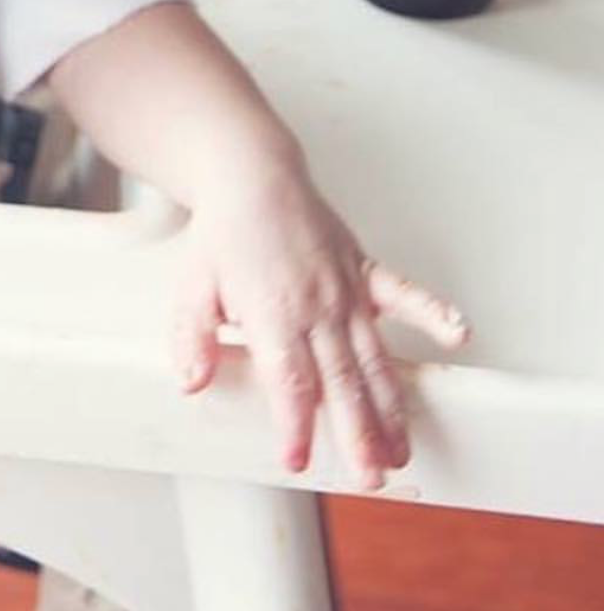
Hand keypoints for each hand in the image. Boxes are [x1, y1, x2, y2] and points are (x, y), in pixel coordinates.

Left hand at [171, 169, 468, 489]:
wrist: (251, 174)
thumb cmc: (224, 233)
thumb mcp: (192, 286)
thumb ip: (192, 336)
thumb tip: (191, 382)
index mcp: (271, 311)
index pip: (288, 380)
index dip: (295, 423)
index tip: (297, 459)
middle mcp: (315, 304)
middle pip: (340, 379)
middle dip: (356, 432)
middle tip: (371, 476)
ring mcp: (344, 288)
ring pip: (373, 355)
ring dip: (390, 405)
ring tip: (403, 448)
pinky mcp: (363, 269)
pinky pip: (405, 293)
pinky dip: (433, 312)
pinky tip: (459, 334)